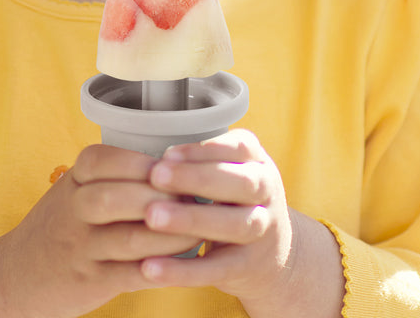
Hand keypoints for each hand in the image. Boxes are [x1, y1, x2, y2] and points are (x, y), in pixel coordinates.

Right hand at [0, 143, 200, 317]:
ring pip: (131, 238)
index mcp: (72, 181)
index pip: (103, 159)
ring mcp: (81, 248)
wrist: (17, 275)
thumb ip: (111, 173)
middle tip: (195, 194)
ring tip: (199, 228)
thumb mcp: (74, 188)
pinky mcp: (91, 282)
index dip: (140, 162)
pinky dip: (162, 267)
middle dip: (161, 195)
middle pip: (117, 197)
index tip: (173, 164)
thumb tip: (174, 161)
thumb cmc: (60, 224)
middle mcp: (73, 211)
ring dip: (171, 234)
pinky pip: (132, 274)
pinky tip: (184, 261)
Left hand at [139, 129, 344, 317]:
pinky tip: (151, 267)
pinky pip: (216, 270)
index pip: (239, 148)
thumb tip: (147, 148)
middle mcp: (267, 193)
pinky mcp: (249, 268)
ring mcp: (262, 232)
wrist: (272, 255)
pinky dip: (184, 271)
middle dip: (197, 178)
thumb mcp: (230, 172)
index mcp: (258, 162)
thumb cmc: (233, 200)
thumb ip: (201, 160)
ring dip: (191, 219)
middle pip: (241, 183)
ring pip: (233, 225)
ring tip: (151, 217)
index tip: (167, 153)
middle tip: (155, 175)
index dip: (204, 150)